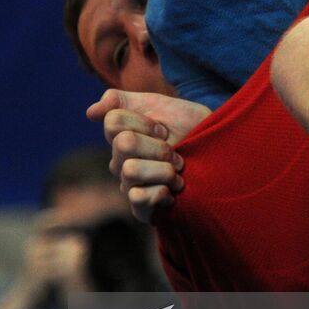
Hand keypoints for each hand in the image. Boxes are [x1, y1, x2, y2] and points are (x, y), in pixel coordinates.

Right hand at [87, 90, 210, 222]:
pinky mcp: (141, 208)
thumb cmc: (186, 126)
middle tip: (175, 152)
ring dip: (164, 169)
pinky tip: (172, 191)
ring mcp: (129, 185)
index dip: (146, 123)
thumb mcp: (157, 104)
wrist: (218, 151)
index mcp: (120, 137)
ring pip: (130, 170)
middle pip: (124, 144)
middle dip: (158, 145)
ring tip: (178, 172)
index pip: (114, 123)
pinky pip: (136, 199)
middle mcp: (120, 162)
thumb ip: (119, 101)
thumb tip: (90, 112)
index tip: (164, 129)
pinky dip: (160, 192)